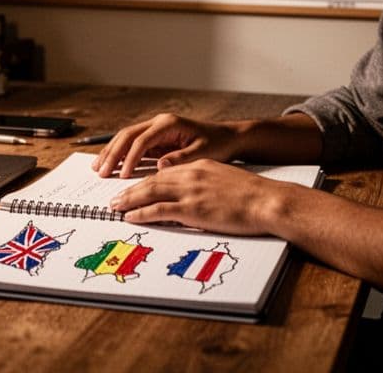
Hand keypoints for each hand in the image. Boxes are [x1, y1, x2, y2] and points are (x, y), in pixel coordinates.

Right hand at [92, 112, 243, 177]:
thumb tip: (159, 166)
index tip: (123, 176)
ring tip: (98, 169)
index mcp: (168, 124)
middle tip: (101, 172)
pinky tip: (110, 166)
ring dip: (111, 153)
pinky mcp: (155, 139)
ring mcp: (155, 129)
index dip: (130, 158)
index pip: (142, 140)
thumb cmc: (217, 144)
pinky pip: (132, 146)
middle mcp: (158, 123)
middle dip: (113, 154)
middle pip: (127, 135)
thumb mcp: (203, 153)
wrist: (227, 137)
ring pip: (125, 138)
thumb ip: (181, 159)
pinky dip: (120, 155)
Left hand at [109, 159, 285, 235]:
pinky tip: (130, 217)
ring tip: (115, 206)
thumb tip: (195, 195)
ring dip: (129, 200)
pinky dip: (141, 213)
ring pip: (150, 192)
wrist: (267, 201)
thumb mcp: (226, 181)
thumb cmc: (254, 195)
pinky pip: (159, 210)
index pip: (165, 172)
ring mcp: (191, 191)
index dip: (146, 180)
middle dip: (131, 189)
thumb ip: (207, 183)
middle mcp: (191, 174)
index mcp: (199, 166)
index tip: (134, 187)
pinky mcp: (192, 209)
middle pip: (153, 180)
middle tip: (115, 197)